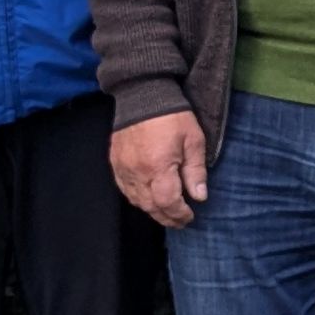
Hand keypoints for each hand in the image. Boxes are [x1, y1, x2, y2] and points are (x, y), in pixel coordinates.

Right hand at [110, 110, 211, 226]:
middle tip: (181, 221)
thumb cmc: (172, 115)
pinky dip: (137, 198)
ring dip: (152, 210)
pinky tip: (148, 199)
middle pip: (151, 206)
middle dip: (167, 217)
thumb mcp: (193, 140)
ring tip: (167, 213)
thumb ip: (195, 171)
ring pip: (136, 201)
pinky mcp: (115, 163)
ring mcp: (123, 168)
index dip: (179, 214)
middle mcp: (137, 172)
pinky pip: (124, 189)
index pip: (168, 203)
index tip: (190, 216)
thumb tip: (199, 196)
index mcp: (158, 167)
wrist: (142, 94)